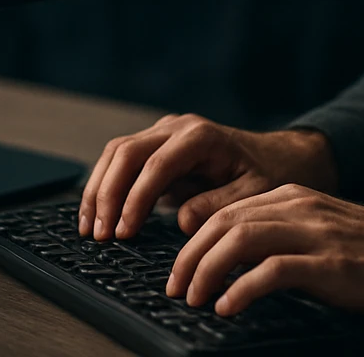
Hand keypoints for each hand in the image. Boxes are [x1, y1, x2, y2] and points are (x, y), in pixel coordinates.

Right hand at [78, 114, 336, 240]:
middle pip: (126, 152)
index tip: (124, 231)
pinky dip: (103, 186)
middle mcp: (177, 128)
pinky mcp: (155, 145)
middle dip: (106, 195)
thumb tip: (182, 221)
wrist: (275, 157)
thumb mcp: (254, 193)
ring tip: (88, 229)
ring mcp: (163, 132)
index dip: (135, 198)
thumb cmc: (266, 175)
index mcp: (201, 136)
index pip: (155, 164)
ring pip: (116, 153)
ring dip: (98, 190)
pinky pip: (120, 161)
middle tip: (99, 236)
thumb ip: (219, 205)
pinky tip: (94, 214)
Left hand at [166, 184, 363, 319]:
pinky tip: (228, 307)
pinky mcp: (331, 264)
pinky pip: (273, 271)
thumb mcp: (325, 232)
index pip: (226, 210)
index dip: (193, 240)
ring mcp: (316, 233)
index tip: (178, 270)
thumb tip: (236, 264)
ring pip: (240, 239)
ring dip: (206, 271)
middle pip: (223, 221)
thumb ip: (286, 236)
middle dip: (189, 257)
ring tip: (193, 299)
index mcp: (296, 197)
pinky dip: (241, 289)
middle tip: (174, 289)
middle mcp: (301, 207)